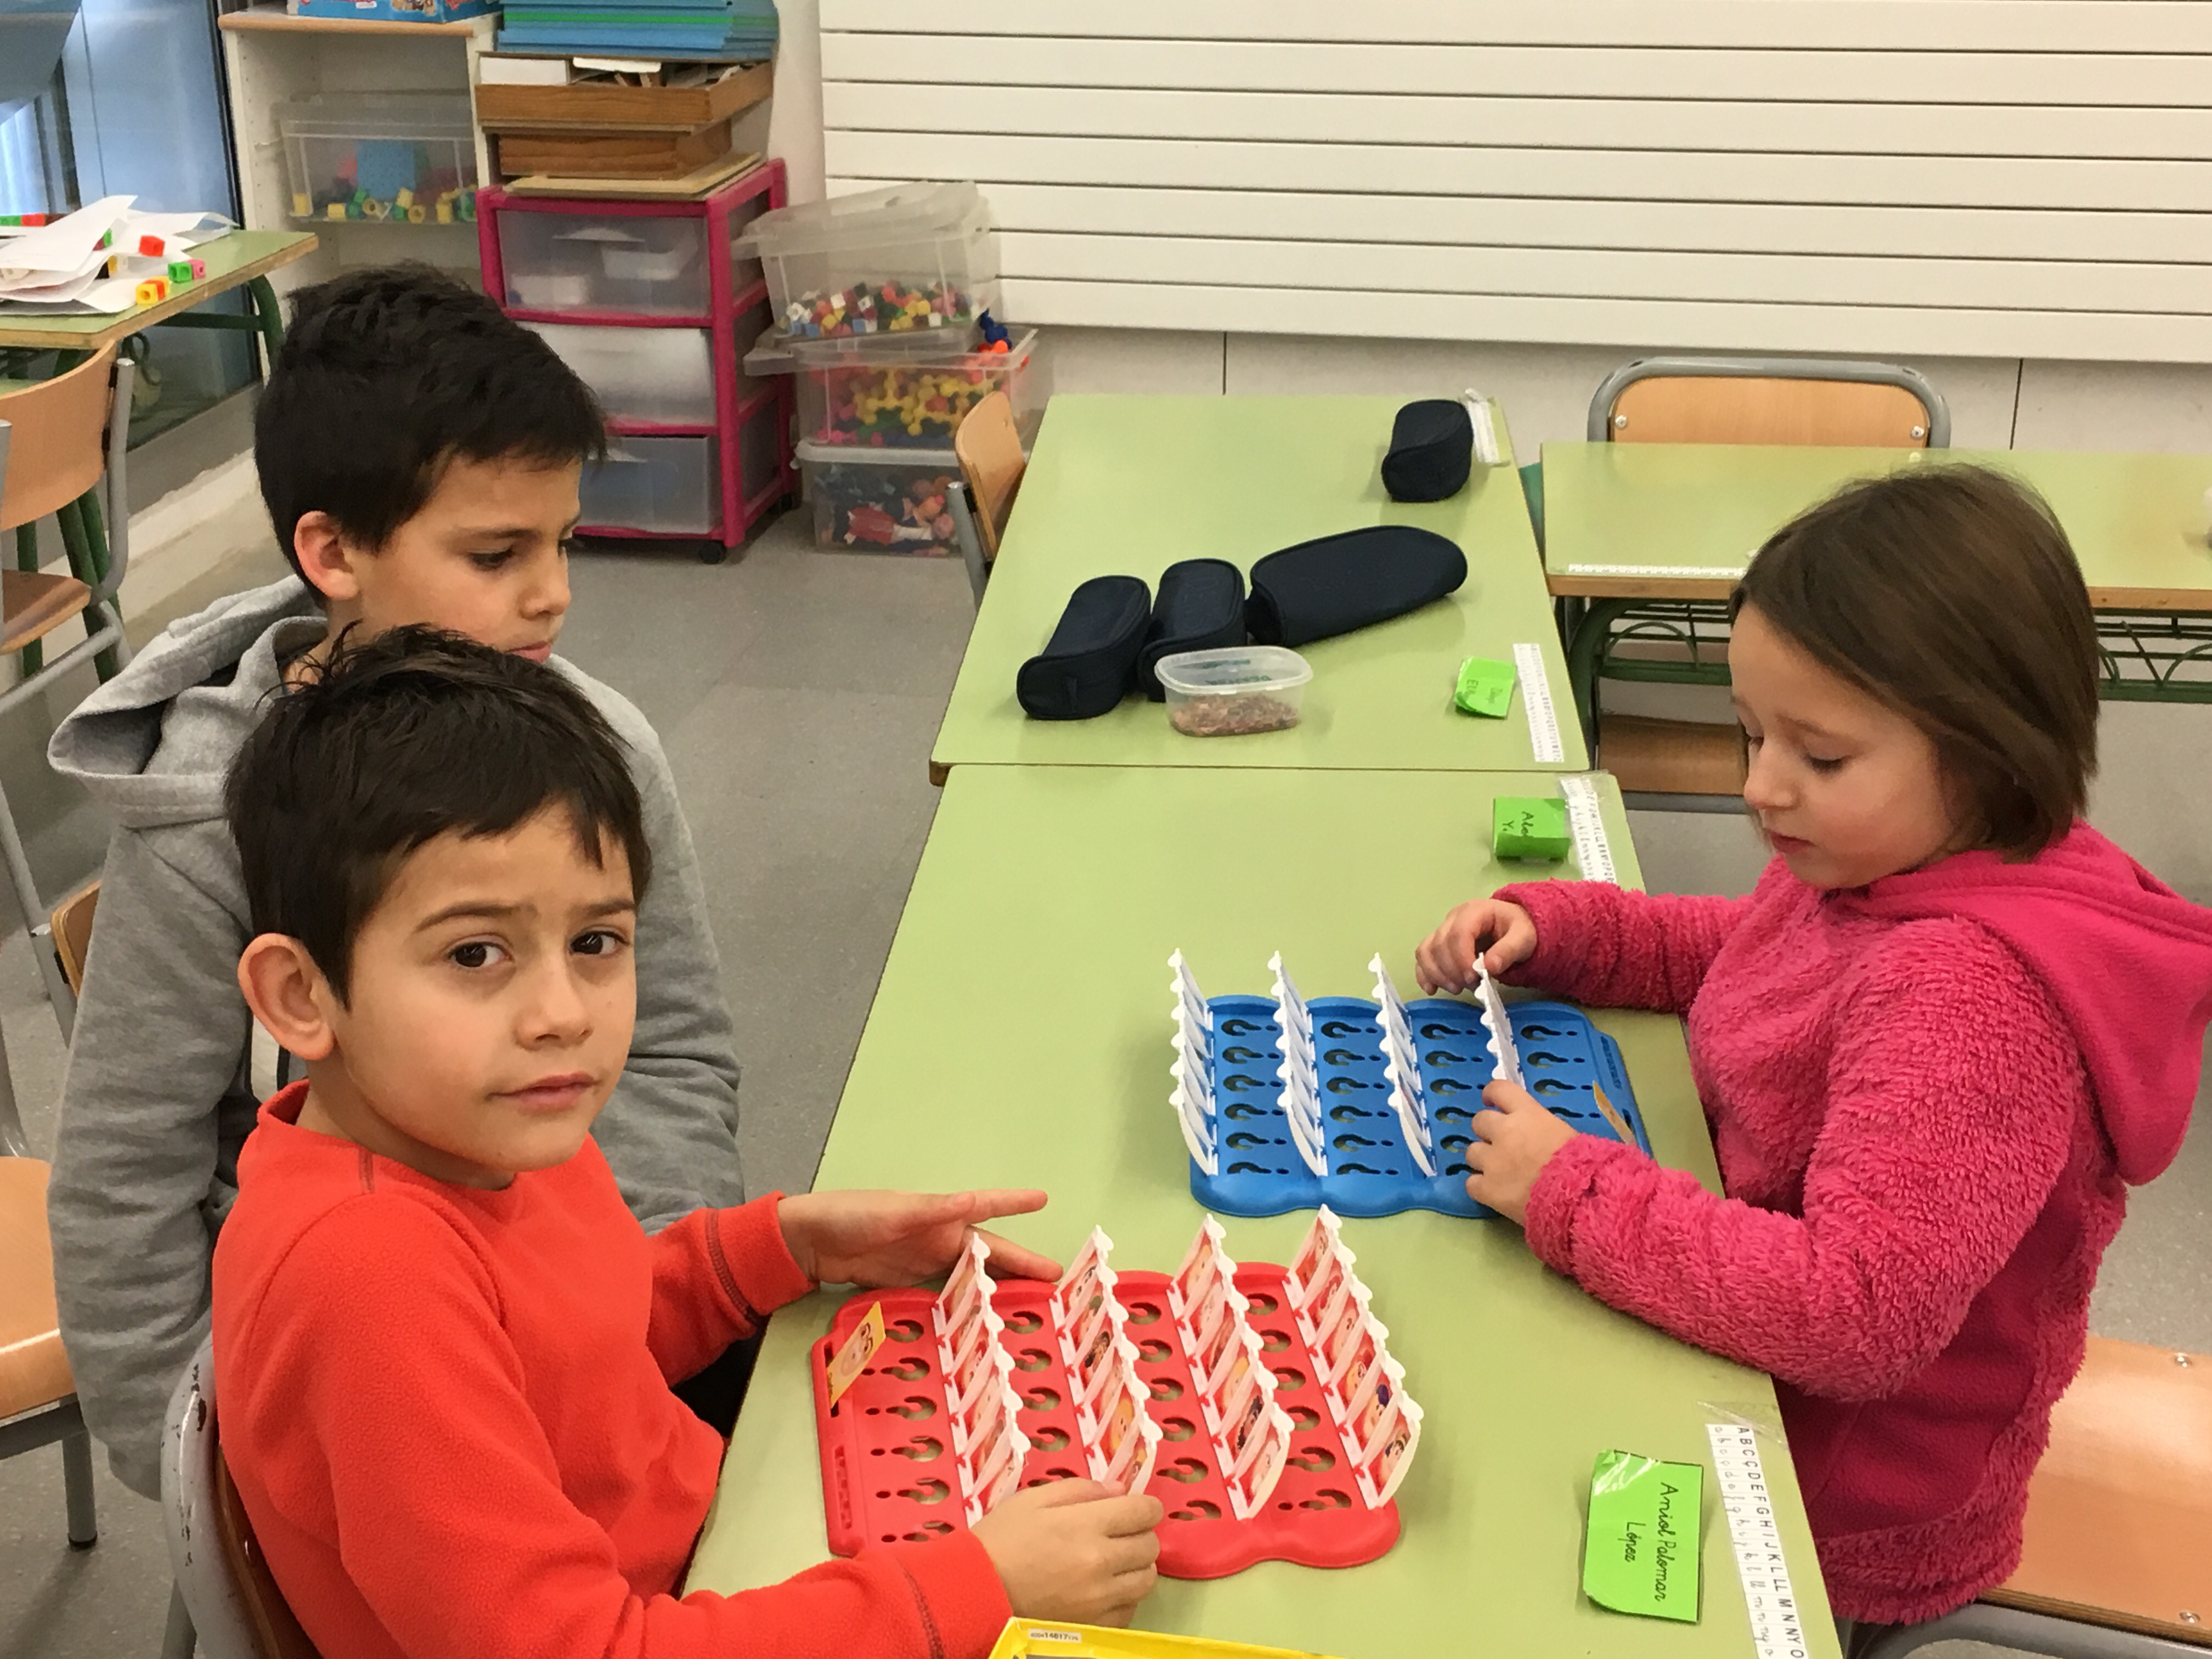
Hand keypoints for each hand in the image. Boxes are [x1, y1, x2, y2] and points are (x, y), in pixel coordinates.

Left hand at [776, 1189, 1058, 1287]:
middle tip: (1056, 1284)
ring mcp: (926, 1264)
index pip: (985, 1208)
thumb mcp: (894, 1212)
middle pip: (989, 1255)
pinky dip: (967, 1310)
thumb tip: (971, 1201)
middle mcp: (939, 1239)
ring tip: (1030, 1311)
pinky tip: (982, 1328)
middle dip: (1022, 1267)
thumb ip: (933, 1211)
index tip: (1043, 1199)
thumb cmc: (850, 1216)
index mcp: (940, 1215)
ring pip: (973, 1279)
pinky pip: (948, 1298)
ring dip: (999, 1293)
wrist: (809, 1243)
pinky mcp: (910, 1287)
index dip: (1014, 1204)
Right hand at [971, 1479, 1163, 1626]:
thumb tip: (1119, 1490)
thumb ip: (1081, 1490)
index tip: (1135, 1508)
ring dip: (1136, 1567)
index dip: (1145, 1507)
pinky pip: (1129, 1610)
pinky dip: (1123, 1598)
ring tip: (1114, 1563)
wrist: (974, 1593)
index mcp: (1086, 1525)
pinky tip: (1102, 1590)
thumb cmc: (1000, 1540)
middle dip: (1140, 1535)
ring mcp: (1099, 1600)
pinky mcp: (1094, 1627)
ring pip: (1146, 1581)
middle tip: (1119, 1534)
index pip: (1144, 1512)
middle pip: (1150, 1546)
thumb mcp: (1033, 1500)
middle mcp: (1100, 1563)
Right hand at [1415, 898, 1537, 993]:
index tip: (1473, 978)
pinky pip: (1422, 957)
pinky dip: (1424, 974)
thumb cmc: (1518, 930)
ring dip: (1437, 974)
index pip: (1458, 933)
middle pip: (1440, 944)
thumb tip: (1488, 967)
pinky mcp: (1437, 944)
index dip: (1461, 958)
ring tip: (1456, 989)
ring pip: (1426, 951)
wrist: (1513, 926)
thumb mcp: (1523, 938)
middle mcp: (1452, 918)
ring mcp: (1442, 930)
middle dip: (1452, 971)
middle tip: (1471, 986)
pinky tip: (1432, 989)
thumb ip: (1508, 951)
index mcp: (1474, 911)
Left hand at [1463, 1079, 1577, 1225]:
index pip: (1499, 1089)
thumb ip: (1543, 1127)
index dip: (1492, 1095)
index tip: (1492, 1101)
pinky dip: (1480, 1187)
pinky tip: (1494, 1192)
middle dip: (1488, 1131)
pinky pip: (1471, 1183)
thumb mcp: (1566, 1133)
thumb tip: (1538, 1133)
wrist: (1578, 1198)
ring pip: (1471, 1152)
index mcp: (1527, 1113)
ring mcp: (1492, 1161)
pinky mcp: (1487, 1189)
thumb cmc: (1583, 1164)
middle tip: (1501, 1143)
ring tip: (1498, 1171)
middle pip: (1479, 1121)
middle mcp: (1504, 1132)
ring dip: (1483, 1159)